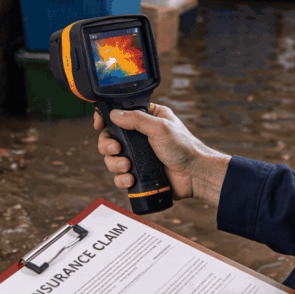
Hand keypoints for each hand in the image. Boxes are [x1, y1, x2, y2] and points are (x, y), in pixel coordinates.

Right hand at [94, 104, 229, 207]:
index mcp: (147, 118)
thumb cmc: (184, 147)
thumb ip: (136, 119)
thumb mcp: (160, 127)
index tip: (99, 125)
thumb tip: (114, 114)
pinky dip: (121, 179)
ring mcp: (138, 156)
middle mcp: (140, 136)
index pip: (119, 114)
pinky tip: (130, 179)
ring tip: (127, 166)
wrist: (195, 175)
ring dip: (114, 163)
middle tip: (116, 149)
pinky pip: (120, 177)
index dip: (106, 119)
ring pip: (112, 159)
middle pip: (110, 139)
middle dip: (107, 146)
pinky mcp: (139, 174)